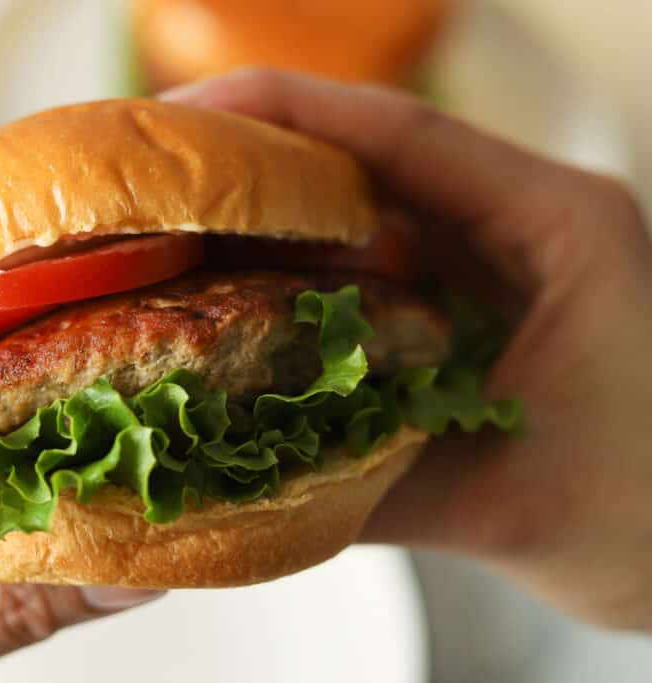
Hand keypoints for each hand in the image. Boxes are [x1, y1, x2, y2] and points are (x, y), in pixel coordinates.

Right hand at [163, 68, 651, 630]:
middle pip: (370, 151)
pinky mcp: (464, 288)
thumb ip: (360, 488)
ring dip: (267, 204)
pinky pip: (365, 253)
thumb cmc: (632, 520)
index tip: (189, 117)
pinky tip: (230, 279)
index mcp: (559, 229)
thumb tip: (227, 479)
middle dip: (255, 150)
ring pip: (361, 199)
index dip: (288, 113)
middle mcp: (521, 220)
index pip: (406, 136)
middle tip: (154, 164)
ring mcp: (491, 250)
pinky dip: (293, 260)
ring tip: (170, 215)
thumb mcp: (497, 508)